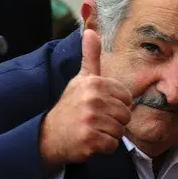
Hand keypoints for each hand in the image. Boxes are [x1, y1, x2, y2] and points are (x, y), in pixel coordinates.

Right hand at [40, 29, 131, 169]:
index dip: (117, 105)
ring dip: (109, 134)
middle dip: (114, 121)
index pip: (127, 98)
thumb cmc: (71, 106)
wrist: (50, 135)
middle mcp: (92, 99)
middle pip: (126, 115)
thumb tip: (91, 31)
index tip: (100, 107)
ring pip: (120, 131)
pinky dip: (105, 147)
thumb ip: (90, 56)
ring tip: (93, 130)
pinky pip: (113, 145)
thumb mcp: (80, 79)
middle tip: (96, 121)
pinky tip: (91, 141)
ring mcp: (90, 119)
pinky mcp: (90, 139)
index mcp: (94, 83)